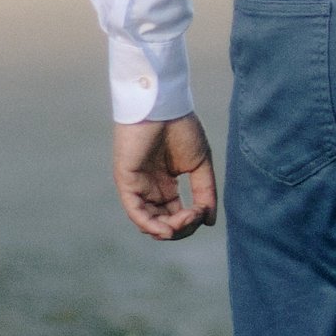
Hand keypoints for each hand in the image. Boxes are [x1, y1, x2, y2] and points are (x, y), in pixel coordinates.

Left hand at [112, 113, 217, 240]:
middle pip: (164, 224)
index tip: (204, 211)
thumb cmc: (181, 128)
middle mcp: (150, 189)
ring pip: (149, 223)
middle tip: (195, 217)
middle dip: (182, 228)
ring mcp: (137, 186)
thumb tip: (209, 221)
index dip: (192, 221)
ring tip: (184, 221)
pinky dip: (151, 225)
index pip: (177, 216)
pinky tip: (167, 228)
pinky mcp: (126, 181)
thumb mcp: (199, 165)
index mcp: (166, 185)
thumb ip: (204, 192)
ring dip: (169, 230)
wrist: (164, 105)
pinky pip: (136, 212)